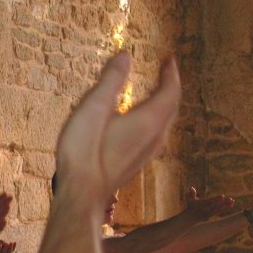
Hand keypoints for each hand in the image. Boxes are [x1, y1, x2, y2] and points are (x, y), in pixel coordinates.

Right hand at [55, 53, 180, 202]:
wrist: (81, 195)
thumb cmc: (84, 152)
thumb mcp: (93, 108)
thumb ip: (111, 81)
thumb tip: (125, 56)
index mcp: (148, 121)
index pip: (170, 92)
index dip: (171, 73)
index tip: (169, 58)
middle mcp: (153, 138)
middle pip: (171, 107)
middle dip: (170, 86)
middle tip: (165, 71)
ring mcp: (145, 153)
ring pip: (165, 123)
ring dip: (164, 104)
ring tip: (156, 92)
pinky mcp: (135, 164)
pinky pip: (155, 135)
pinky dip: (154, 120)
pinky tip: (141, 123)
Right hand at [183, 187, 234, 220]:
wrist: (191, 218)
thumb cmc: (191, 207)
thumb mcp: (190, 200)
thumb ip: (191, 194)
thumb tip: (191, 187)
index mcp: (203, 205)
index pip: (211, 202)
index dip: (217, 199)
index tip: (222, 196)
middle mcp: (208, 209)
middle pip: (217, 205)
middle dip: (224, 202)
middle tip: (230, 199)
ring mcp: (211, 212)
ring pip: (220, 208)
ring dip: (227, 204)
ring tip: (233, 200)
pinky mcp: (214, 213)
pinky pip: (221, 210)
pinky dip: (227, 207)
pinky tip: (232, 203)